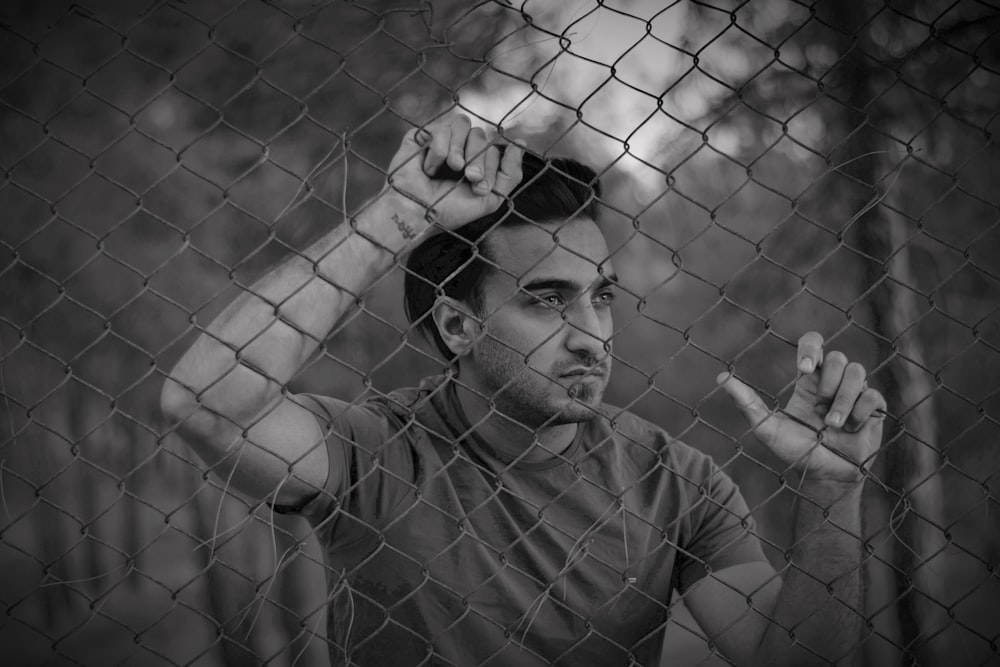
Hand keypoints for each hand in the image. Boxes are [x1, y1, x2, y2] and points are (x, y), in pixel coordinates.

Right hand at [382, 114, 523, 229]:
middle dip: (478, 158)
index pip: (493, 149)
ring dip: (459, 149)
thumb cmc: (450, 211)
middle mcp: (459, 149)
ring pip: (462, 123)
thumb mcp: (490, 199)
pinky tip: (428, 168)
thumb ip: (510, 174)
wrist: (417, 214)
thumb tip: (521, 142)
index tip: (479, 188)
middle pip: (480, 135)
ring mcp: (440, 140)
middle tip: (469, 177)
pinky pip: (441, 127)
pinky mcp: (421, 136)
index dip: (490, 166)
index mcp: (475, 163)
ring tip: (452, 167)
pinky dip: (439, 150)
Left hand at [716, 332, 885, 483]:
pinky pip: (873, 395)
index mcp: (808, 381)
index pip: (814, 343)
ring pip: (858, 372)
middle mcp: (832, 383)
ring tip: (832, 424)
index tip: (804, 368)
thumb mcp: (767, 428)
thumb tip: (721, 377)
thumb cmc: (794, 452)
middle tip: (819, 405)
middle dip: (829, 381)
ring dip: (844, 399)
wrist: (824, 478)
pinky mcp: (873, 410)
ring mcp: (855, 394)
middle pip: (838, 357)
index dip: (812, 346)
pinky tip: (851, 428)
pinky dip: (861, 412)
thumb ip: (746, 403)